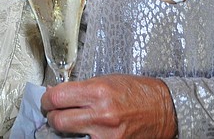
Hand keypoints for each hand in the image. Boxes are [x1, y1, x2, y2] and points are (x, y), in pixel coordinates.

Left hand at [41, 74, 176, 138]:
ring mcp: (107, 135)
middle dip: (53, 116)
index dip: (47, 99)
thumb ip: (82, 88)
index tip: (47, 100)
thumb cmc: (138, 92)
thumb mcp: (107, 80)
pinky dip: (81, 138)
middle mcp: (102, 114)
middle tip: (55, 113)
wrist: (166, 109)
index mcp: (99, 91)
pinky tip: (84, 132)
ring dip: (65, 130)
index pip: (57, 97)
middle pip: (58, 120)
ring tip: (71, 123)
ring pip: (68, 137)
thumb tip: (57, 94)